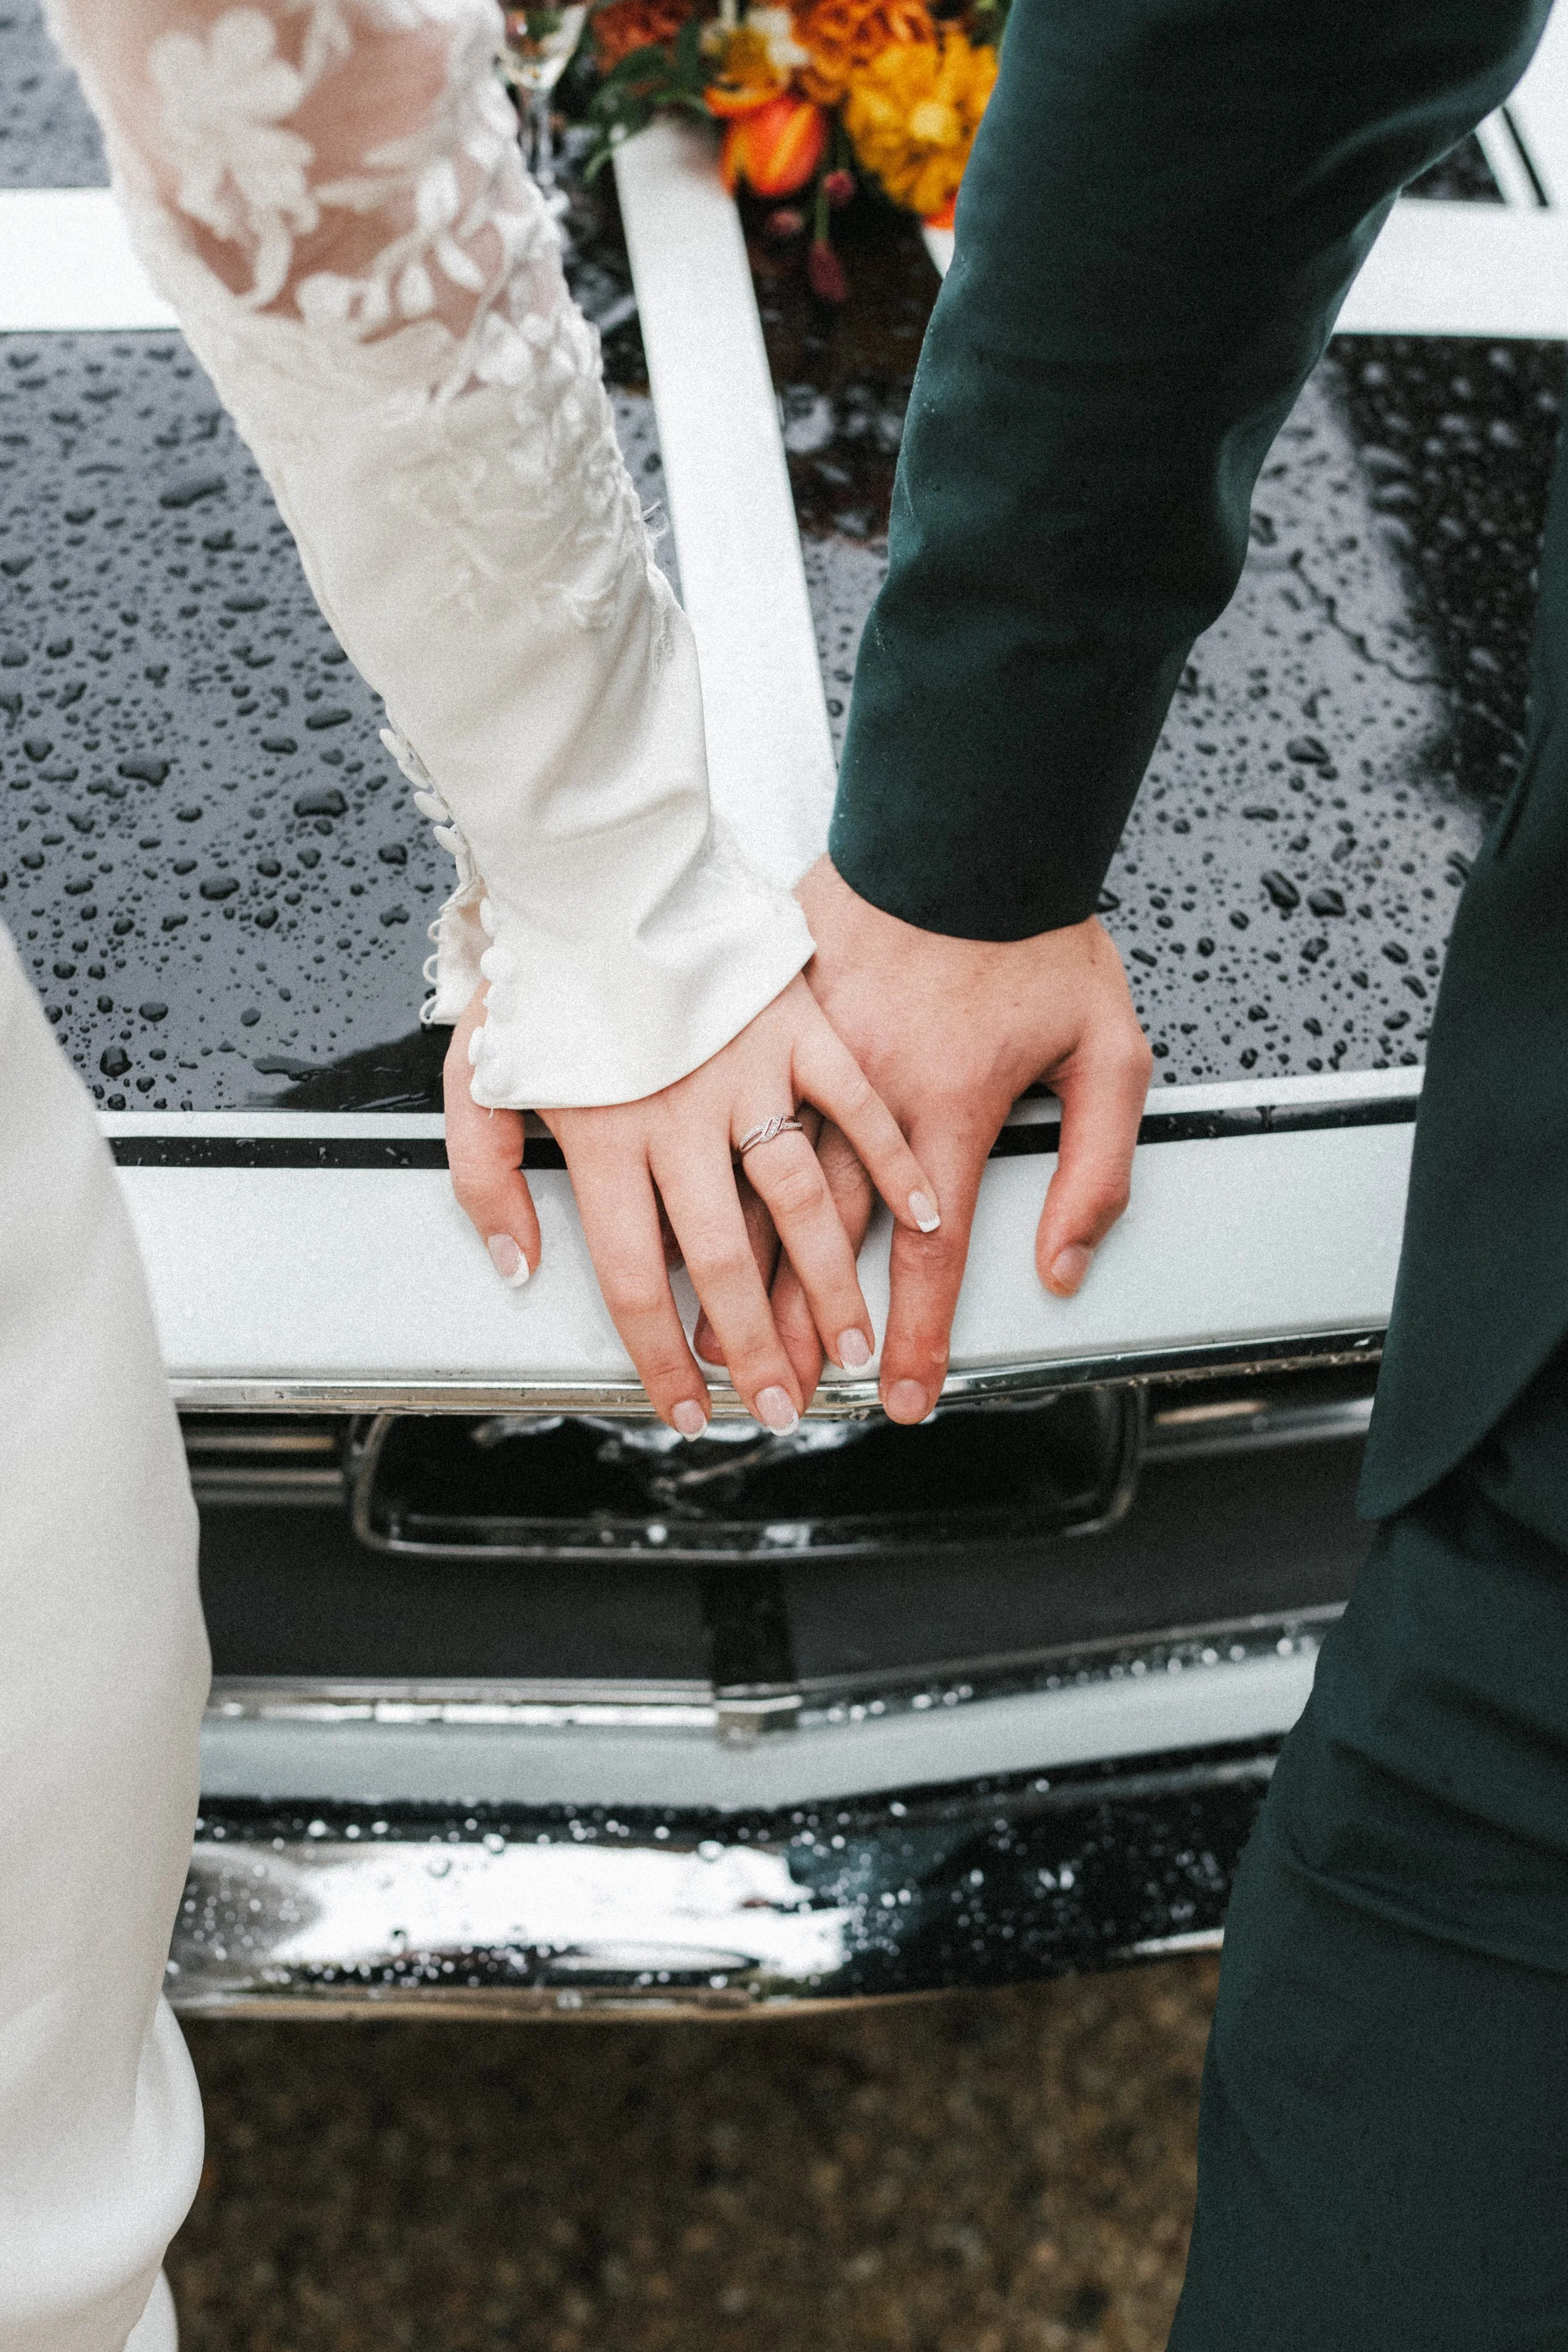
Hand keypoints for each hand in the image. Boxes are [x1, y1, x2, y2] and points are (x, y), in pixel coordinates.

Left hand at [443, 974, 940, 1436]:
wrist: (591, 863)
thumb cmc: (537, 972)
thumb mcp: (475, 1079)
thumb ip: (482, 1181)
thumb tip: (517, 1266)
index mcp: (605, 1138)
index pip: (638, 1279)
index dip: (663, 1358)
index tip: (688, 1409)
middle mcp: (680, 1116)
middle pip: (727, 1260)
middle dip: (757, 1349)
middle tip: (782, 1406)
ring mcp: (747, 1071)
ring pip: (800, 1199)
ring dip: (833, 1283)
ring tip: (850, 1344)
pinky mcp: (796, 1023)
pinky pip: (855, 1104)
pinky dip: (892, 1162)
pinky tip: (919, 1214)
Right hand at [722, 855, 1151, 1422]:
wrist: (964, 819)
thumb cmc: (1035, 931)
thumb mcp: (1111, 1050)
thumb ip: (1097, 1167)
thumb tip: (1065, 1262)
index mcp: (952, 1106)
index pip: (931, 1253)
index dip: (917, 1336)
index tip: (902, 1398)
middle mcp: (871, 1091)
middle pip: (829, 1241)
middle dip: (802, 1332)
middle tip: (781, 1398)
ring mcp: (809, 1052)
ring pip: (765, 1188)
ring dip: (742, 1276)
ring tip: (717, 1343)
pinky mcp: (776, 1017)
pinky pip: (736, 1110)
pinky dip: (707, 1172)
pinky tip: (682, 1220)